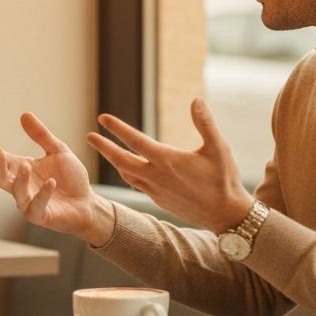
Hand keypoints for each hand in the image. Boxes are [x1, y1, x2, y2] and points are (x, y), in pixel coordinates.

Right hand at [0, 112, 114, 246]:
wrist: (88, 203)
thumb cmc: (71, 178)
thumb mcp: (58, 151)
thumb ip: (41, 135)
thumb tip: (24, 114)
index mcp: (22, 169)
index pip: (0, 159)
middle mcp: (21, 186)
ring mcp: (29, 202)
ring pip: (16, 192)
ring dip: (19, 179)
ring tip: (26, 164)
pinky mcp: (41, 216)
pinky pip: (36, 206)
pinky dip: (42, 194)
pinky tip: (51, 183)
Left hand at [87, 98, 251, 231]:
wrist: (226, 215)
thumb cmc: (224, 180)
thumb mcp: (219, 148)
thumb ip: (205, 123)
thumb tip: (196, 100)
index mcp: (168, 160)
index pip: (135, 141)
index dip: (117, 128)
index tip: (102, 118)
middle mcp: (157, 176)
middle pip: (121, 160)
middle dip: (104, 148)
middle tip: (89, 137)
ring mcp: (156, 190)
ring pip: (126, 174)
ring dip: (113, 161)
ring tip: (103, 150)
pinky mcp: (159, 200)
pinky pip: (136, 185)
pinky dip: (126, 175)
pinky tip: (125, 170)